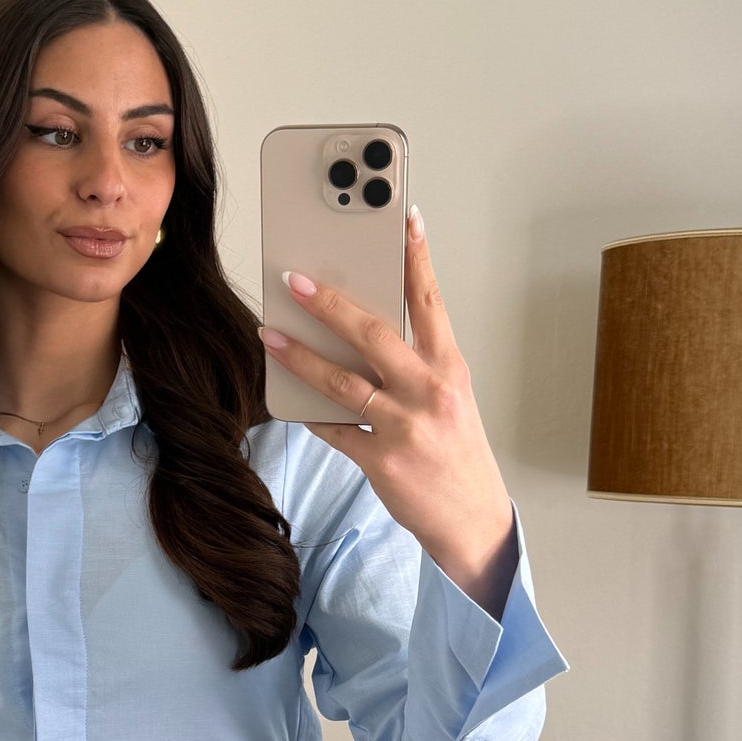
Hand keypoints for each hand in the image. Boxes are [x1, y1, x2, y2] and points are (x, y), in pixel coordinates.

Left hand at [260, 206, 517, 618]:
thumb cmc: (457, 452)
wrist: (472, 521)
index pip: (431, 302)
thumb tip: (363, 329)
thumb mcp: (450, 398)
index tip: (404, 219)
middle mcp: (430, 392)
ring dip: (300, 356)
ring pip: (342, 382)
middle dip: (329, 304)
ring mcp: (405, 427)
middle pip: (374, 335)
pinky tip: (288, 398)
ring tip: (269, 335)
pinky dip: (309, 413)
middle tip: (294, 281)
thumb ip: (415, 364)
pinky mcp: (381, 461)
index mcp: (450, 369)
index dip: (417, 258)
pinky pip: (334, 430)